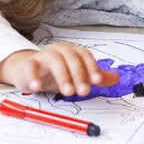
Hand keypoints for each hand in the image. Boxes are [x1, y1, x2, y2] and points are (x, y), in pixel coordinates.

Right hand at [0, 43, 119, 95]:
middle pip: (71, 57)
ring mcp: (43, 56)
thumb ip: (95, 76)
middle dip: (79, 74)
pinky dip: (34, 76)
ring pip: (54, 60)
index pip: (84, 55)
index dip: (92, 67)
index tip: (97, 81)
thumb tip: (117, 78)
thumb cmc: (54, 72)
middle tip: (84, 91)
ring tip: (67, 92)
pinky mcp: (28, 65)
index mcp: (72, 51)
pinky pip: (30, 68)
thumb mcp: (76, 74)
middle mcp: (59, 50)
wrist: (26, 69)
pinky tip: (37, 87)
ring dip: (62, 76)